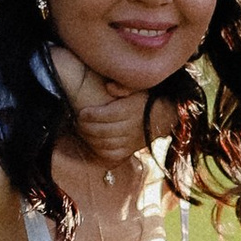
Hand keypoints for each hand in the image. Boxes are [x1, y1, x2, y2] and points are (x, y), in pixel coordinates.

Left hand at [51, 44, 170, 166]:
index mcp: (131, 110)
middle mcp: (131, 127)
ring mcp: (131, 141)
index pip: (108, 115)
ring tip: (81, 130)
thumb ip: (123, 86)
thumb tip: (109, 87)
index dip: (92, 115)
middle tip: (78, 121)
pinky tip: (92, 141)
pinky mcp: (129, 151)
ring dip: (89, 138)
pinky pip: (111, 154)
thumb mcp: (137, 87)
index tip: (82, 112)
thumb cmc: (142, 99)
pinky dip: (98, 149)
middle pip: (103, 131)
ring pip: (105, 144)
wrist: (162, 117)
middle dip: (86, 127)